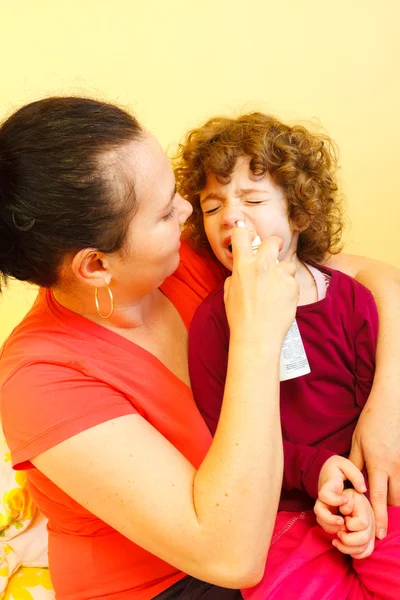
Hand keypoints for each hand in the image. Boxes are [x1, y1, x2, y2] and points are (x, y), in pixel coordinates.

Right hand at [224, 228, 297, 346]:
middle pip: (273, 241)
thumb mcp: (228, 294)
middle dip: (275, 245)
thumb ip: (235, 277)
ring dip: (283, 274)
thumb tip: (239, 272)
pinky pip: (293, 282)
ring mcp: (279, 275)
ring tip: (277, 291)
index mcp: (242, 266)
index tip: (251, 238)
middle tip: (275, 253)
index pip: (241, 235)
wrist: (256, 336)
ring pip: (287, 265)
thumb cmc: (240, 318)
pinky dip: (289, 290)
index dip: (246, 234)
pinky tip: (281, 302)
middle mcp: (261, 266)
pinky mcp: (292, 286)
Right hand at [314, 457, 374, 558]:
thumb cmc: (337, 467)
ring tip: (345, 527)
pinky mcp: (327, 510)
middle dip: (329, 519)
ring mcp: (324, 505)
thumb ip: (355, 476)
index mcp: (328, 486)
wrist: (325, 469)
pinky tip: (344, 528)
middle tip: (343, 522)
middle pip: (318, 511)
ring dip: (331, 526)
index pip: (325, 495)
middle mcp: (323, 498)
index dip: (334, 500)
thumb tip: (362, 489)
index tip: (346, 499)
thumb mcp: (346, 465)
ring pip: (321, 519)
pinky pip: (325, 523)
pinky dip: (332, 528)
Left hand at [333, 489, 374, 558]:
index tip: (343, 518)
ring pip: (362, 550)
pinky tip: (342, 546)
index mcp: (366, 512)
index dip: (350, 523)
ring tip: (335, 541)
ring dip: (346, 548)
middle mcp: (371, 525)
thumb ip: (345, 501)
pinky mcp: (368, 542)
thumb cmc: (346, 498)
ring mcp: (371, 534)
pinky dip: (353, 553)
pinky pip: (364, 553)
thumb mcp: (346, 495)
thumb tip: (344, 510)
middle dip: (347, 539)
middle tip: (338, 533)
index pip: (362, 523)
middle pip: (364, 539)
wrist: (352, 501)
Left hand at [349, 396, 399, 539]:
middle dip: (391, 514)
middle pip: (396, 500)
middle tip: (384, 527)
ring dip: (398, 502)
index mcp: (378, 464)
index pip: (379, 498)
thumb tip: (350, 484)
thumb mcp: (357, 442)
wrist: (392, 404)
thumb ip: (355, 464)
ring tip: (392, 513)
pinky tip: (396, 492)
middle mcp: (395, 467)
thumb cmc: (372, 422)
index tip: (380, 534)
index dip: (380, 518)